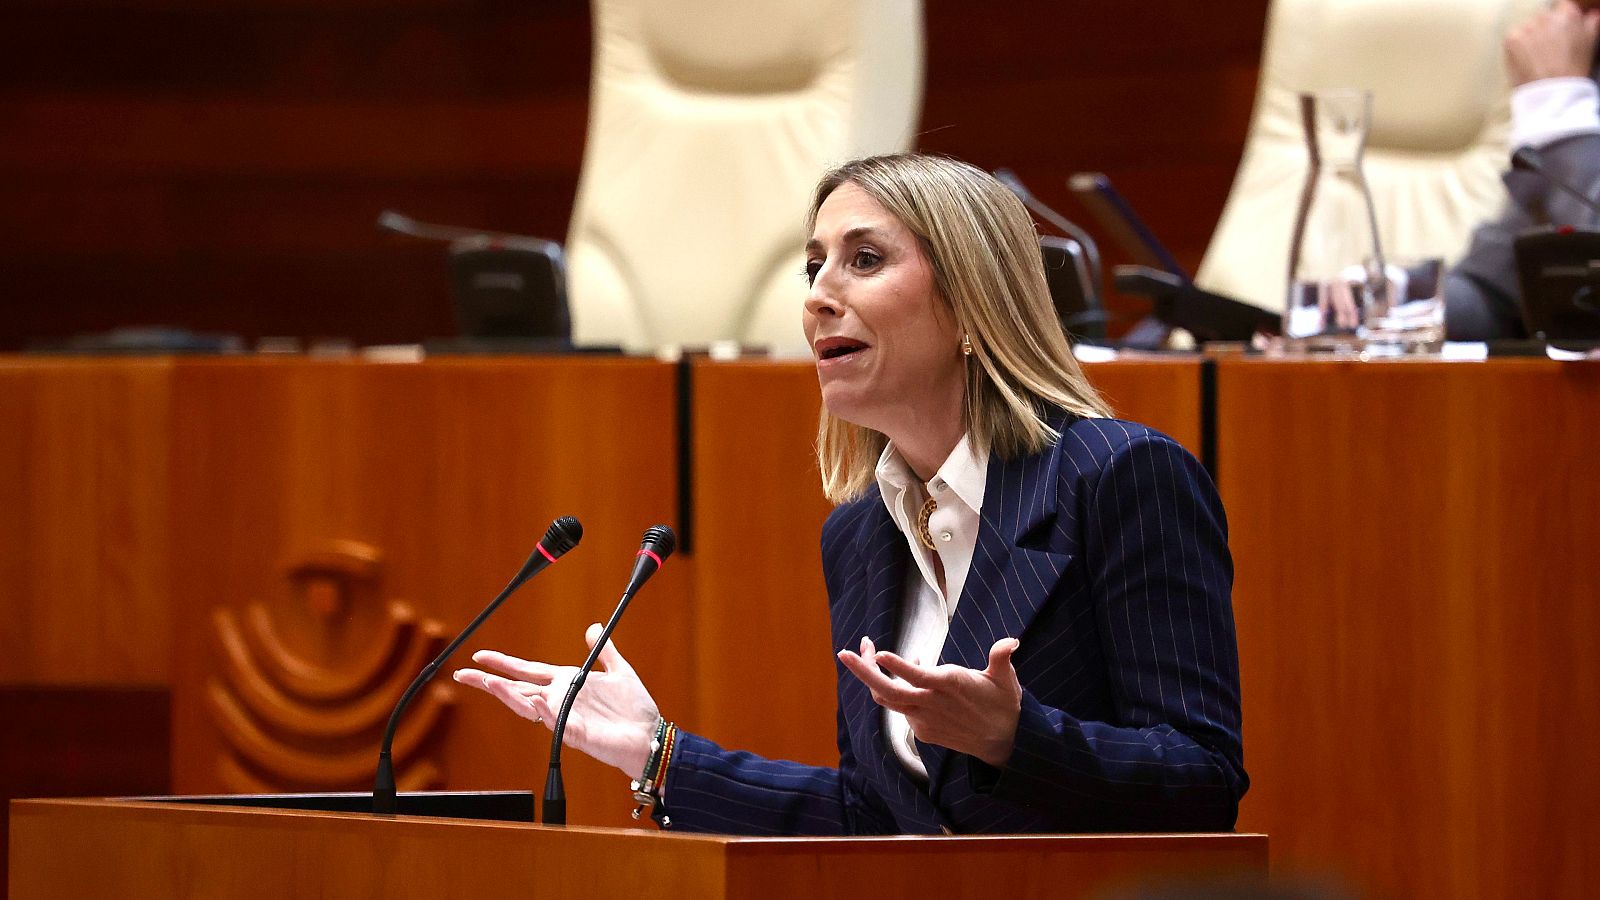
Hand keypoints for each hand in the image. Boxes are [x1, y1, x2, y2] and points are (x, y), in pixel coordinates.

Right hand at [452, 623, 659, 777]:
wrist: (652, 736)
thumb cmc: (635, 709)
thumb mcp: (620, 671)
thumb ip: (604, 650)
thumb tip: (592, 626)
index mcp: (568, 685)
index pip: (528, 672)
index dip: (504, 664)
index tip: (480, 656)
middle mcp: (561, 701)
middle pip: (518, 690)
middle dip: (490, 681)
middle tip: (463, 673)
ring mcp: (566, 717)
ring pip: (528, 706)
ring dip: (508, 694)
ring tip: (489, 682)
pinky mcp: (577, 733)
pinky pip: (555, 722)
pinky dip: (544, 712)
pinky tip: (535, 701)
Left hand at [837, 635, 1022, 767]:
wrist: (1002, 743)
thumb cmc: (1003, 704)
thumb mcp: (1005, 679)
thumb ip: (1000, 657)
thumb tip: (1011, 641)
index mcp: (950, 686)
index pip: (917, 676)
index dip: (897, 666)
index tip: (878, 653)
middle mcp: (931, 704)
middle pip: (888, 690)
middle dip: (863, 671)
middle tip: (844, 653)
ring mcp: (924, 720)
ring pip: (888, 700)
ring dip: (873, 678)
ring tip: (867, 654)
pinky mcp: (923, 731)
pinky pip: (901, 708)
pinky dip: (895, 689)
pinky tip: (902, 673)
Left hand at [1505, 0, 1599, 86]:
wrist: (1553, 92)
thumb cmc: (1573, 69)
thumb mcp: (1590, 43)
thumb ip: (1590, 24)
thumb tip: (1591, 14)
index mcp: (1568, 14)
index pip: (1562, 7)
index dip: (1560, 22)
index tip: (1559, 34)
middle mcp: (1548, 16)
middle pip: (1543, 17)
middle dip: (1544, 29)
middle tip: (1547, 50)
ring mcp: (1528, 26)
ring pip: (1527, 27)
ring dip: (1530, 38)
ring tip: (1536, 58)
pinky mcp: (1512, 38)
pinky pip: (1514, 37)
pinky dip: (1517, 47)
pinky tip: (1526, 60)